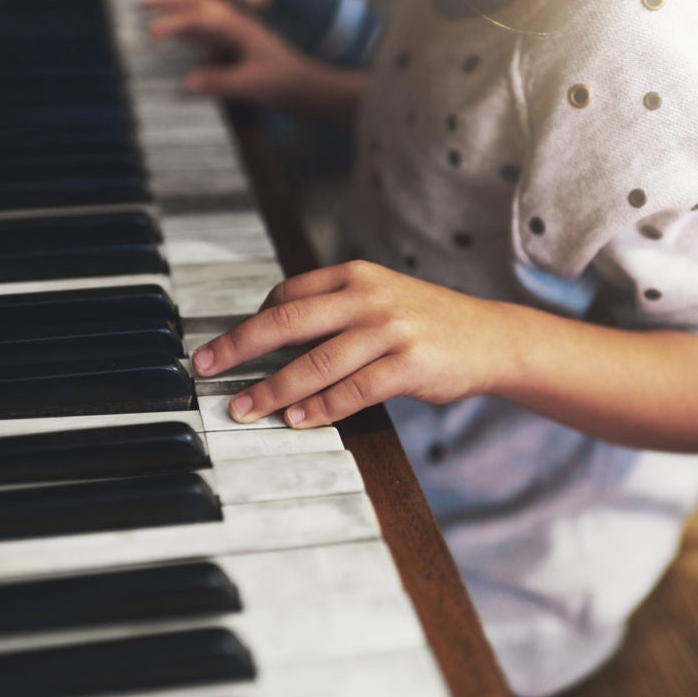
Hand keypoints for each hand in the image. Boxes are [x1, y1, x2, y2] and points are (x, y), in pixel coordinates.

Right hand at [145, 0, 308, 103]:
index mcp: (237, 27)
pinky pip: (212, 29)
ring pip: (205, 11)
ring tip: (157, 17)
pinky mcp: (241, 45)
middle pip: (199, 1)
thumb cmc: (283, 85)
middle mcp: (237, 23)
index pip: (198, 17)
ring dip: (181, 9)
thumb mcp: (250, 86)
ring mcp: (239, 32)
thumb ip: (218, 83)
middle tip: (143, 3)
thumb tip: (187, 83)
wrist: (309, 88)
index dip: (172, 23)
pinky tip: (185, 40)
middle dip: (170, 0)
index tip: (150, 33)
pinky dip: (193, 28)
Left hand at [191, 261, 514, 427]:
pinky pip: (353, 390)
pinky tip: (299, 421)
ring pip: (316, 360)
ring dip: (274, 388)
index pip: (287, 294)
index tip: (223, 347)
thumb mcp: (381, 299)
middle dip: (239, 346)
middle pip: (288, 320)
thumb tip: (273, 335)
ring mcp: (389, 329)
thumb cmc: (428, 323)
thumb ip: (334, 310)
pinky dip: (322, 408)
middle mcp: (368, 296)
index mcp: (355, 276)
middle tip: (206, 368)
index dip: (250, 322)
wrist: (491, 338)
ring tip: (245, 409)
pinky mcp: (409, 364)